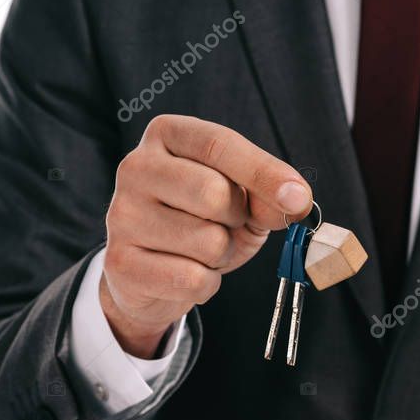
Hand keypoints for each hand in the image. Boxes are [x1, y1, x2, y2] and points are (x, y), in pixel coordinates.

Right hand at [102, 114, 312, 356]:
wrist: (152, 273)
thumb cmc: (203, 223)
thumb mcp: (243, 201)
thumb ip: (268, 194)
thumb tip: (296, 200)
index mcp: (167, 135)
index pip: (219, 144)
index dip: (264, 173)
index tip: (299, 198)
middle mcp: (136, 167)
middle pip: (214, 193)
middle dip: (237, 220)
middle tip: (227, 226)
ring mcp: (123, 214)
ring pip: (207, 241)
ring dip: (221, 255)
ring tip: (202, 251)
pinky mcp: (120, 262)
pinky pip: (191, 278)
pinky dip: (205, 284)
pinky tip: (186, 274)